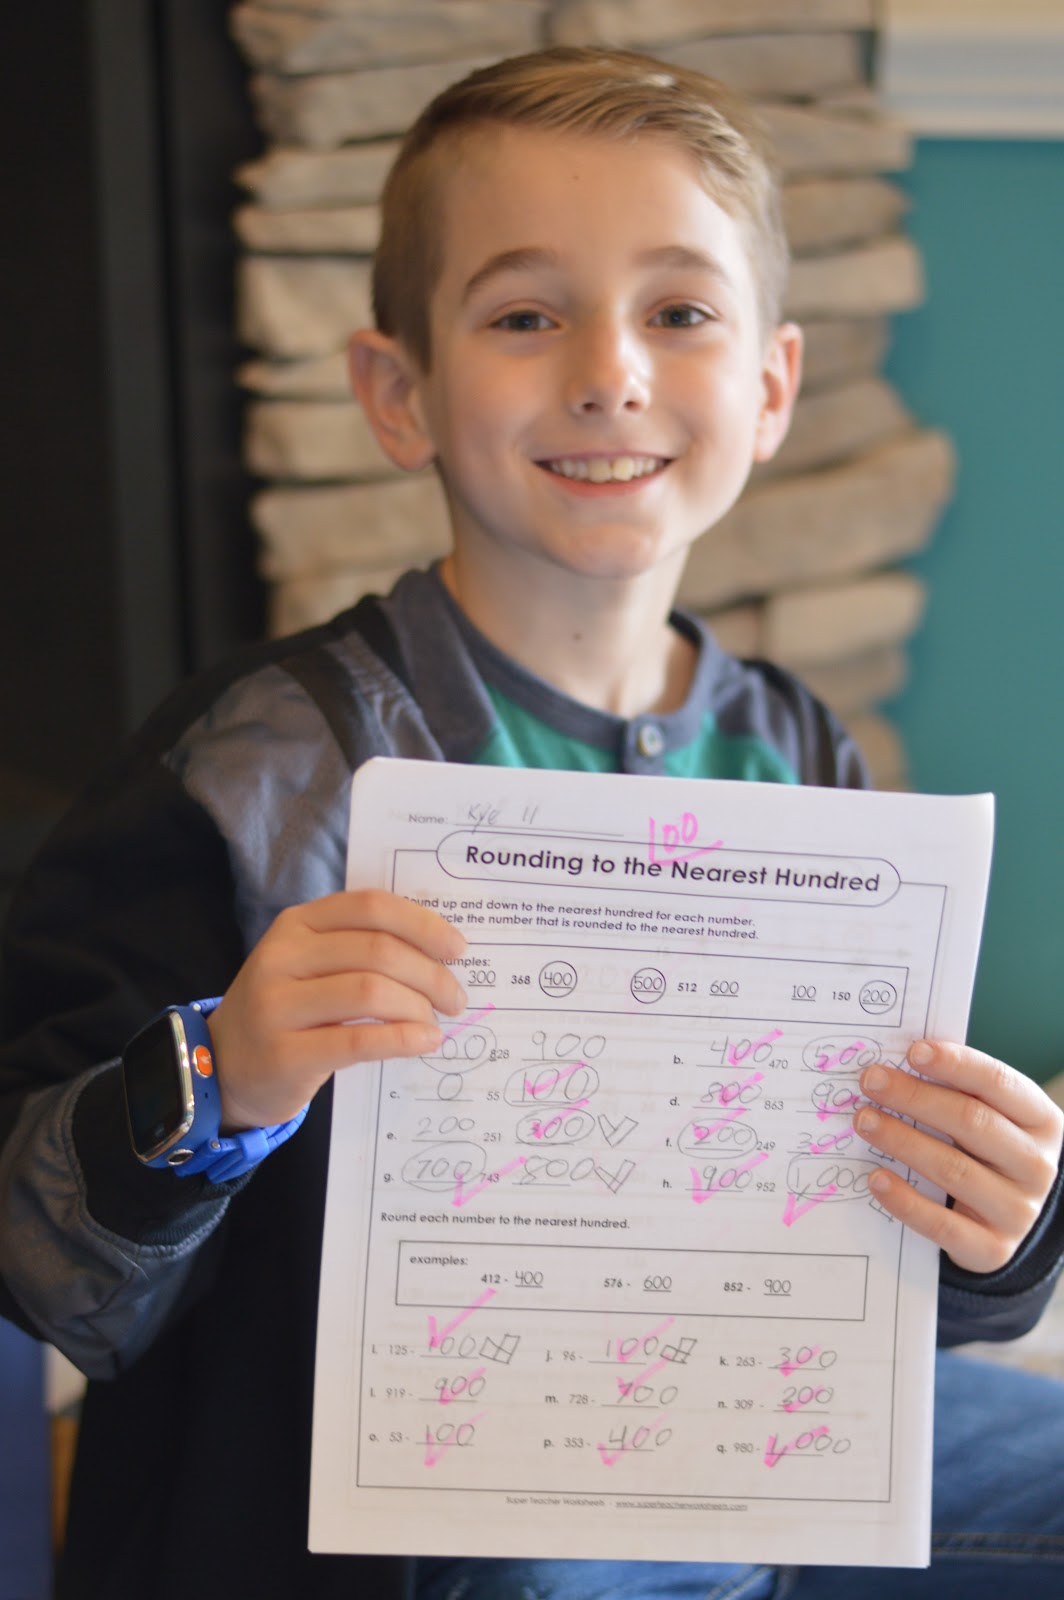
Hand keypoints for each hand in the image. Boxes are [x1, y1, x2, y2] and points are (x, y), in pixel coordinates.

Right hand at [207, 890, 465, 1130]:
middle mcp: (282, 956)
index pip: (370, 906)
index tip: (457, 948)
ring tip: (436, 1022)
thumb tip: (441, 954)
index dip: (422, 924)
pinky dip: (401, 1039)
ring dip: (418, 1007)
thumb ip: (360, 949)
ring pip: (370, 991)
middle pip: (377, 950)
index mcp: (297, 924)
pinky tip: (423, 1042)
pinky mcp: (283, 1054)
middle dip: (431, 974)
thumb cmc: (288, 1011)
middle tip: (455, 998)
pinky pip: (358, 1040)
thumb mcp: (312, 966)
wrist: (223, 1066)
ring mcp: (276, 1005)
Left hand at [853, 1040, 1063, 1273]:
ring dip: (902, 1141)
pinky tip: (875, 1178)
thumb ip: (957, 1091)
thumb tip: (897, 1064)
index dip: (956, 1064)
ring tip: (864, 1121)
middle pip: (972, 1122)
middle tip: (870, 1082)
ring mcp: (1017, 1210)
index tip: (913, 1051)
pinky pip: (942, 1224)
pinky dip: (905, 1200)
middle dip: (915, 1097)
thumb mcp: (990, 1118)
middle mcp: (1036, 1165)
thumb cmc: (988, 1152)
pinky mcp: (993, 1249)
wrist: (1008, 1218)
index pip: (998, 1083)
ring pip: (953, 1169)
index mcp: (1040, 1121)